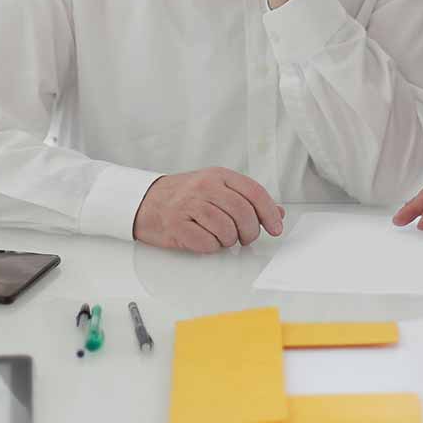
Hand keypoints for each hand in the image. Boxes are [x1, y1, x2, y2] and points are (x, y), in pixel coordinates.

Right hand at [132, 168, 284, 252]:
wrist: (146, 201)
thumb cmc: (186, 196)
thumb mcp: (217, 188)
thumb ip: (247, 199)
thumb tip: (277, 213)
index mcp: (219, 175)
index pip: (254, 193)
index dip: (269, 213)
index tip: (275, 228)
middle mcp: (205, 187)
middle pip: (243, 213)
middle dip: (250, 232)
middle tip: (245, 238)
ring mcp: (189, 205)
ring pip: (227, 230)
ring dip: (229, 240)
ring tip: (221, 237)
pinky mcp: (177, 225)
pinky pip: (207, 243)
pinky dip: (212, 247)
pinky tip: (205, 239)